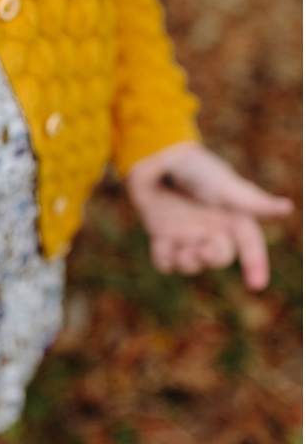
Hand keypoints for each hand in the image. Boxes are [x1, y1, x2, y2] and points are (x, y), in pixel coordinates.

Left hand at [125, 141, 292, 290]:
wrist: (157, 158)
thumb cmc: (195, 168)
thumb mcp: (224, 185)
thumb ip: (251, 202)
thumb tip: (287, 208)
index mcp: (232, 216)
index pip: (249, 245)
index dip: (255, 265)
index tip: (256, 286)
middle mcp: (211, 227)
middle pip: (220, 257)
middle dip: (213, 258)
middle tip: (201, 250)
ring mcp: (186, 232)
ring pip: (192, 264)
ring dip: (189, 264)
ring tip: (183, 252)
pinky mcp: (161, 234)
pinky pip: (164, 261)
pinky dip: (164, 261)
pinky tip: (164, 249)